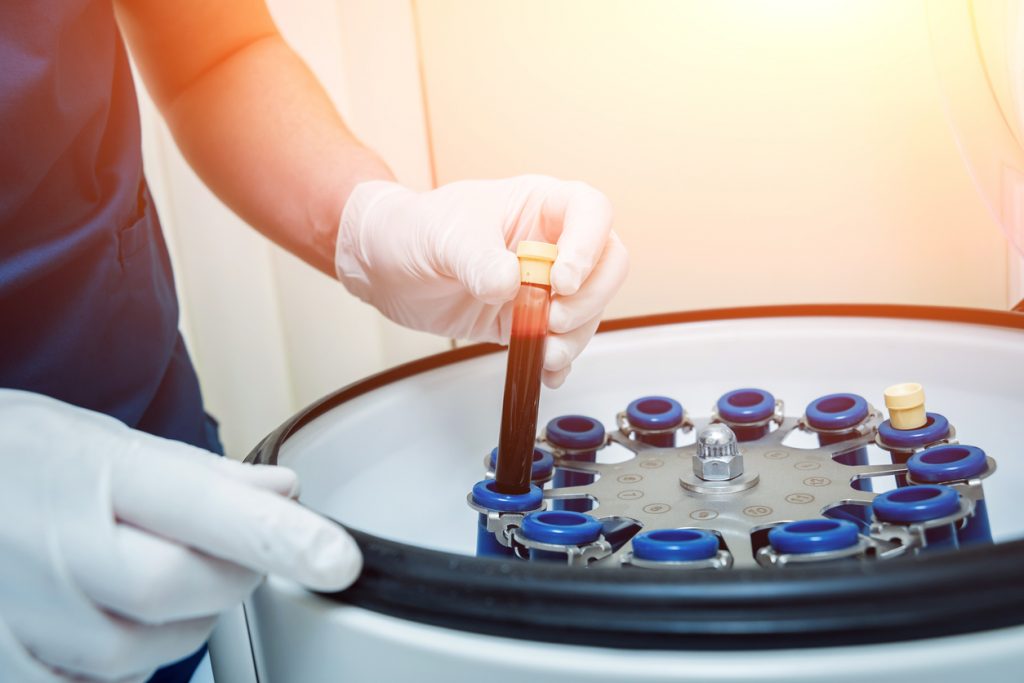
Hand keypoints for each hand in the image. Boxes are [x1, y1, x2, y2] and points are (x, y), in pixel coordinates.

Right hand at [0, 390, 359, 681]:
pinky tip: (107, 614)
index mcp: (97, 474)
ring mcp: (28, 613)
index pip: (206, 510)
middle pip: (186, 591)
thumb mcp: (109, 443)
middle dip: (228, 575)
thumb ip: (204, 477)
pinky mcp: (9, 663)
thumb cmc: (23, 460)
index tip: (338, 559)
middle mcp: (59, 548)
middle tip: (223, 548)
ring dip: (178, 619)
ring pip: (150, 651)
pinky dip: (125, 658)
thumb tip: (286, 492)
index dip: (278, 537)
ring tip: (143, 571)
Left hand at [336, 175, 628, 386]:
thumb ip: (478, 259)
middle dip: (589, 298)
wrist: (384, 265)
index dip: (588, 246)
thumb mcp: (444, 237)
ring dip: (575, 336)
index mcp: (539, 205)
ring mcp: (542, 284)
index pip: (591, 213)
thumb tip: (510, 285)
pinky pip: (561, 341)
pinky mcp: (526, 320)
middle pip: (606, 265)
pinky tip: (544, 371)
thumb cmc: (414, 229)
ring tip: (543, 350)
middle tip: (552, 317)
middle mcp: (551, 243)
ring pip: (589, 309)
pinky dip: (559, 360)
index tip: (562, 279)